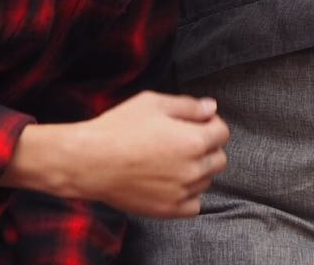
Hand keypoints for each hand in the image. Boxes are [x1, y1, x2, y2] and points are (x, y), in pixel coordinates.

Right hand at [65, 91, 228, 217]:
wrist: (91, 161)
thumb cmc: (119, 128)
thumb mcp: (154, 103)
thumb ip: (188, 106)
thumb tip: (211, 108)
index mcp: (194, 141)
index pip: (222, 132)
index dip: (209, 123)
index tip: (195, 122)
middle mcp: (193, 169)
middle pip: (219, 158)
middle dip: (207, 146)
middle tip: (183, 140)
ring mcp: (181, 192)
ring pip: (207, 181)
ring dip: (198, 169)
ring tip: (171, 159)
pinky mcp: (168, 209)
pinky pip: (194, 205)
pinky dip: (189, 194)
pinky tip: (172, 182)